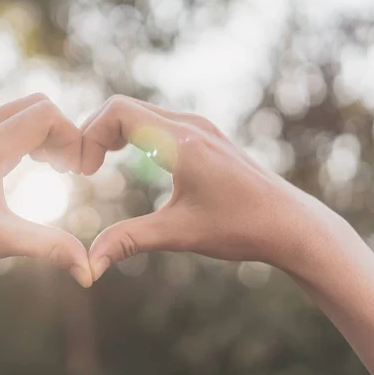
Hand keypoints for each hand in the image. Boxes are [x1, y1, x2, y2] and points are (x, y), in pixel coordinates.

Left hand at [0, 94, 92, 289]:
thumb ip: (50, 247)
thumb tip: (89, 271)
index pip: (46, 114)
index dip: (72, 138)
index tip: (77, 172)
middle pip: (36, 104)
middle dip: (60, 133)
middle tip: (66, 170)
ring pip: (17, 111)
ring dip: (41, 133)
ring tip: (49, 168)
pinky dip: (21, 136)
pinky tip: (21, 168)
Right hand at [81, 95, 373, 374]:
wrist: (291, 223)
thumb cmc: (240, 227)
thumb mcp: (179, 234)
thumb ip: (128, 241)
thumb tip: (88, 267)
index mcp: (181, 142)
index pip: (117, 112)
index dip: (89, 135)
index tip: (84, 172)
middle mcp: (190, 124)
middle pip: (123, 108)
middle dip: (95, 134)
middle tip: (82, 169)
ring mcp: (200, 127)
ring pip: (140, 113)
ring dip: (113, 134)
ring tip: (97, 165)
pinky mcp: (205, 136)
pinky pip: (156, 122)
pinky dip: (133, 136)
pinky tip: (128, 161)